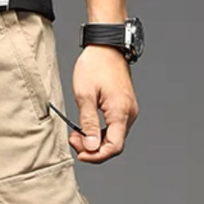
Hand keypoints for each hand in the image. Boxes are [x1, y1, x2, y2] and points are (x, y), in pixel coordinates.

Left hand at [70, 46, 138, 163]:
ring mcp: (128, 111)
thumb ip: (88, 124)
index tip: (80, 155)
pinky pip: (114, 128)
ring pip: (113, 138)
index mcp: (121, 112)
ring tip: (76, 134)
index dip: (97, 156)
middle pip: (114, 145)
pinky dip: (99, 132)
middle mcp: (129, 113)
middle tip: (74, 141)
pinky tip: (86, 128)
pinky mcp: (123, 108)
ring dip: (95, 141)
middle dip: (93, 149)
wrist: (106, 47)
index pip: (114, 147)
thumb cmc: (95, 66)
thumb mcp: (85, 96)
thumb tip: (91, 147)